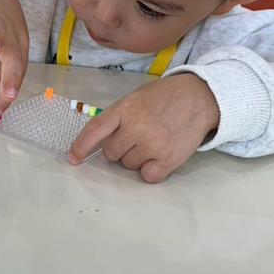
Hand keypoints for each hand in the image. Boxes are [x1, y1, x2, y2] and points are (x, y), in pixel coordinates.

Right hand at [0, 0, 28, 116]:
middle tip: (8, 93)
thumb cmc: (0, 22)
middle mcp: (10, 33)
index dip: (11, 90)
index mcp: (18, 46)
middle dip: (11, 74)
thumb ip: (4, 66)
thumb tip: (0, 88)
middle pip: (13, 55)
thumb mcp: (7, 46)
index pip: (18, 72)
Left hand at [68, 74, 218, 181]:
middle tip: (139, 135)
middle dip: (121, 148)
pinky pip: (148, 176)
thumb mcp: (137, 99)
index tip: (73, 158)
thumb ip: (119, 117)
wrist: (200, 97)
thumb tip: (100, 142)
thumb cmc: (165, 98)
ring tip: (155, 140)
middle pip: (111, 154)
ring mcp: (152, 144)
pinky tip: (162, 154)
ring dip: (138, 157)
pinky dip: (152, 169)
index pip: (95, 131)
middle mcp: (136, 127)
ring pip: (129, 165)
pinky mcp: (168, 159)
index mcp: (125, 109)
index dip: (81, 146)